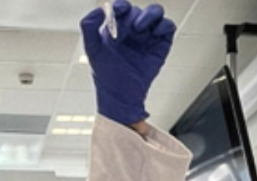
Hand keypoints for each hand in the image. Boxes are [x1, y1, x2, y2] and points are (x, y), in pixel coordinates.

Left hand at [80, 1, 175, 125]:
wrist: (120, 97)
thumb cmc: (106, 75)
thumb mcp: (93, 50)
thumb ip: (89, 28)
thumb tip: (99, 10)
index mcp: (116, 27)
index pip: (121, 9)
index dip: (121, 6)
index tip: (118, 10)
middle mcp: (132, 29)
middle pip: (137, 11)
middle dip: (131, 17)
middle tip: (126, 30)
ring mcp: (148, 35)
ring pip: (155, 13)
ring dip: (150, 14)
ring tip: (140, 27)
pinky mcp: (161, 44)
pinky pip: (168, 27)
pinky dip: (164, 25)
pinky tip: (156, 31)